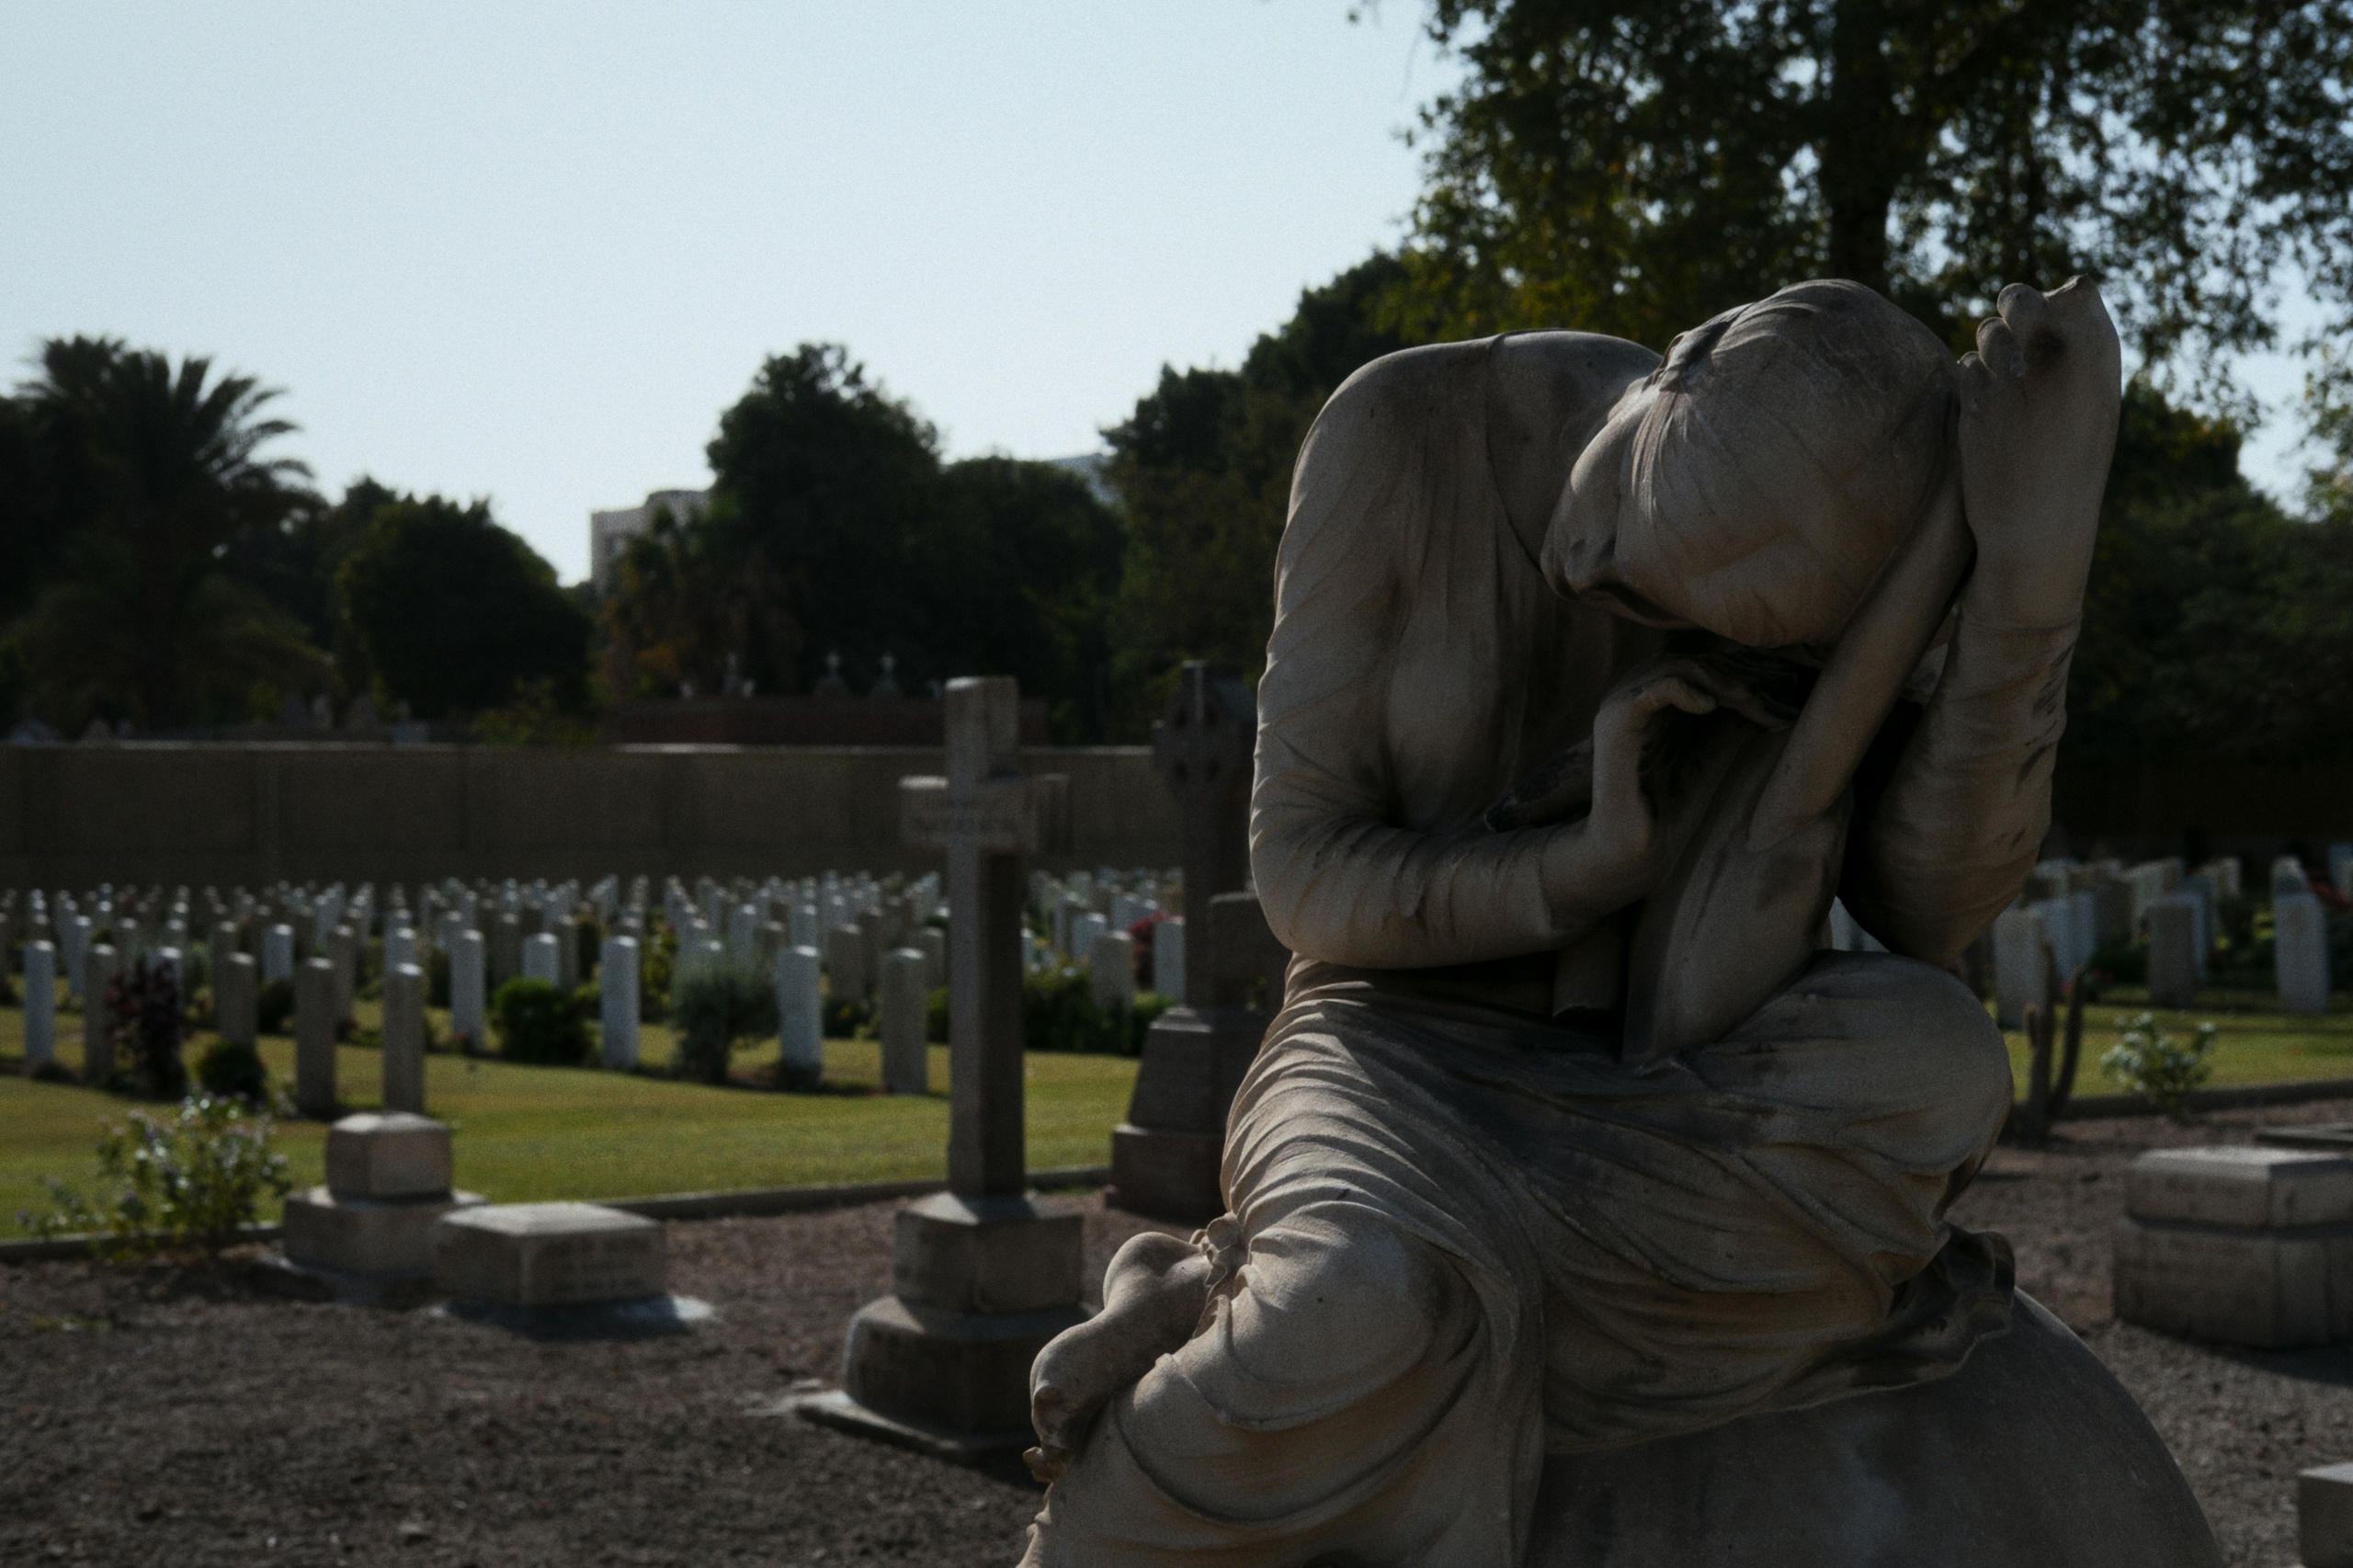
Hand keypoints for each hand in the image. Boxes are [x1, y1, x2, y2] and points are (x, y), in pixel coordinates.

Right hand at [1585, 658, 1781, 871]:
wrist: (1634, 848)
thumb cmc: (1674, 807)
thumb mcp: (1715, 752)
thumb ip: (1732, 719)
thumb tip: (1772, 690)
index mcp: (1660, 701)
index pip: (1705, 666)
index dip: (1746, 673)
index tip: (1783, 693)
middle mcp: (1639, 696)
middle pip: (1692, 661)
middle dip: (1737, 674)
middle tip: (1773, 695)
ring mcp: (1623, 705)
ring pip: (1673, 667)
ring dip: (1717, 679)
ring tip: (1748, 698)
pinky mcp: (1614, 721)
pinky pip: (1649, 689)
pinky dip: (1682, 689)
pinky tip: (1709, 706)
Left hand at [1956, 278, 2122, 626]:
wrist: (2038, 524)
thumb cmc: (2073, 462)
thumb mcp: (2093, 402)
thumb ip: (2077, 350)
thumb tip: (2056, 295)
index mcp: (2099, 353)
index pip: (2077, 288)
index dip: (2057, 300)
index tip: (2054, 323)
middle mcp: (2057, 354)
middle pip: (2018, 297)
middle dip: (2011, 311)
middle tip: (2015, 339)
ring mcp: (2013, 374)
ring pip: (1987, 331)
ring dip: (1992, 351)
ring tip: (2010, 389)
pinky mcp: (1974, 397)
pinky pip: (1965, 365)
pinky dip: (1973, 382)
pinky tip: (1991, 412)